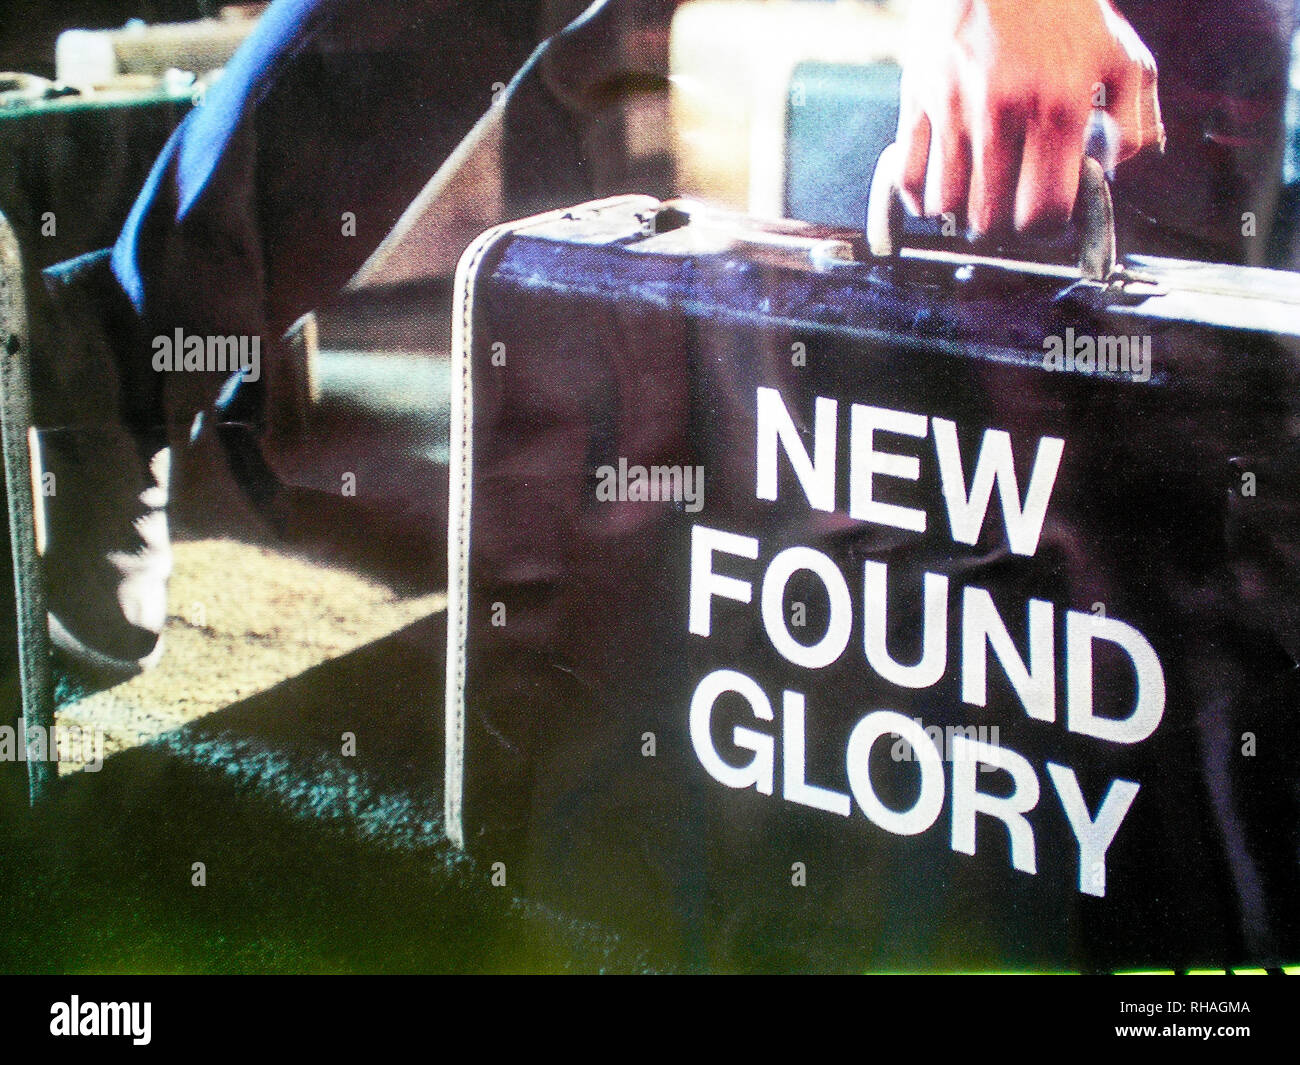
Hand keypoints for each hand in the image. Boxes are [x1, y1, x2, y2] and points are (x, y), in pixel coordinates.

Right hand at [896, 0, 1162, 235]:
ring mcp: (956, 110)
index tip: (1044, 220)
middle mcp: (1004, 114)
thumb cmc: (1059, 6)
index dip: (1045, 228)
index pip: (1045, 209)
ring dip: (961, 213)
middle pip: (992, 218)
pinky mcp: (919, 99)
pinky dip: (918, 197)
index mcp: (1059, 107)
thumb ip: (1136, 114)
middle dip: (1002, 226)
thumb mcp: (1119, 52)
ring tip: (973, 201)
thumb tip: (1122, 165)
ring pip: (948, 204)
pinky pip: (907, 175)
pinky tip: (934, 192)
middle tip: (1008, 212)